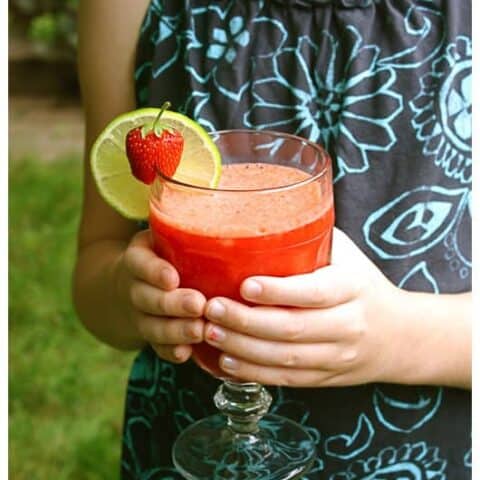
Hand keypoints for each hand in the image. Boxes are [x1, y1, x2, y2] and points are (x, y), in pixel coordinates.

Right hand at [118, 230, 206, 362]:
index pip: (139, 264)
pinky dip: (172, 352)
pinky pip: (158, 347)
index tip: (171, 277)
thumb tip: (233, 193)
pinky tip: (189, 354)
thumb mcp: (161, 234)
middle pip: (148, 299)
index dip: (153, 272)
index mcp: (137, 259)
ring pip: (153, 327)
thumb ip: (184, 222)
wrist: (125, 287)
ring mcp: (141, 315)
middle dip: (173, 304)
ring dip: (176, 331)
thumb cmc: (160, 255)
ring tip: (201, 330)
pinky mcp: (151, 335)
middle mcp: (135, 289)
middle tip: (198, 304)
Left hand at [203, 228, 404, 386]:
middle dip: (246, 321)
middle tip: (212, 308)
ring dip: (243, 348)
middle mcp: (347, 325)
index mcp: (352, 289)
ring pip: (285, 358)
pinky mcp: (326, 377)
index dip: (278, 291)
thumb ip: (314, 238)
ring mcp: (337, 356)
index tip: (244, 285)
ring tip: (211, 333)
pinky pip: (287, 380)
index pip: (313, 292)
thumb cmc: (363, 285)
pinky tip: (227, 361)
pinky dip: (254, 372)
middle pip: (292, 329)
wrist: (400, 335)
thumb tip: (266, 210)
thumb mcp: (348, 256)